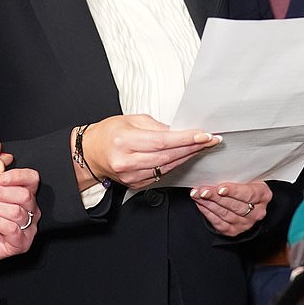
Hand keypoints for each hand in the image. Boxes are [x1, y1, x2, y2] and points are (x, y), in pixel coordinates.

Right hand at [75, 114, 222, 190]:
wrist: (92, 153)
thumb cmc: (110, 132)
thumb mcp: (131, 120)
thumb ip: (156, 126)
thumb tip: (179, 131)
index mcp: (124, 140)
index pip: (162, 141)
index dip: (185, 139)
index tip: (204, 135)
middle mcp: (127, 161)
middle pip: (167, 156)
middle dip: (192, 147)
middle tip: (211, 141)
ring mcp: (131, 176)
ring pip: (167, 168)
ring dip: (187, 157)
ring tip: (203, 147)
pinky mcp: (135, 185)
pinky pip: (161, 176)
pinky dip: (176, 166)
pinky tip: (185, 157)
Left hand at [189, 180, 270, 235]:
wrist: (250, 201)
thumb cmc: (247, 184)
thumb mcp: (249, 176)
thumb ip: (238, 174)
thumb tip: (218, 167)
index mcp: (263, 195)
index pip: (248, 194)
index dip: (234, 191)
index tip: (220, 188)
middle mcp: (257, 212)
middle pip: (235, 205)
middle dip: (215, 197)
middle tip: (202, 190)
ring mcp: (245, 224)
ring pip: (225, 215)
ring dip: (208, 204)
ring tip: (197, 194)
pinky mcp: (234, 231)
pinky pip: (219, 223)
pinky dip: (207, 213)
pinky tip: (200, 203)